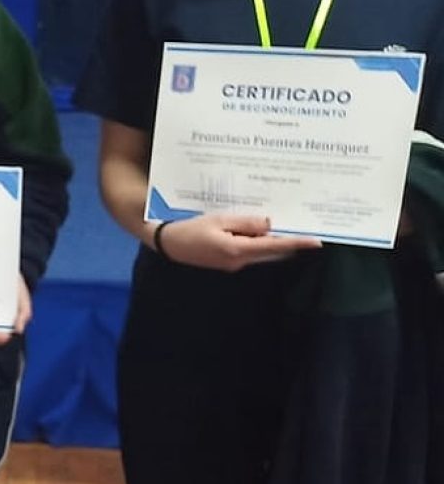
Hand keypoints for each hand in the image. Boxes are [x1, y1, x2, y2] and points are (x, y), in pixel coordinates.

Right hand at [155, 212, 320, 271]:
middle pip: (270, 250)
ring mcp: (234, 263)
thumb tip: (268, 223)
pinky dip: (254, 240)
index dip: (296, 243)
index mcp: (237, 250)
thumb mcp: (218, 220)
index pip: (274, 246)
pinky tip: (251, 228)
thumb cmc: (188, 229)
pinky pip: (248, 249)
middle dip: (284, 238)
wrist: (167, 244)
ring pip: (260, 250)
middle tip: (300, 224)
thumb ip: (245, 222)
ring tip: (275, 221)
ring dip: (268, 238)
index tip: (316, 241)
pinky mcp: (227, 261)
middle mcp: (239, 261)